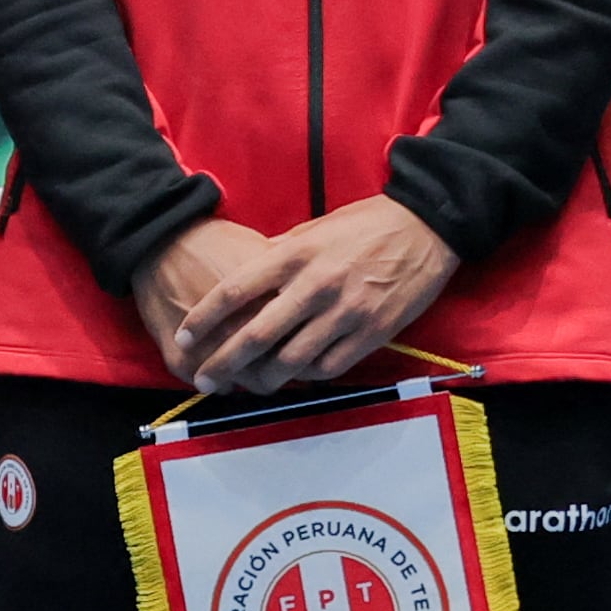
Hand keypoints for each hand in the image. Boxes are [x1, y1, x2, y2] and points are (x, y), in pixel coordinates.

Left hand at [152, 196, 457, 396]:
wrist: (426, 227)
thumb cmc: (363, 225)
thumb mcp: (311, 231)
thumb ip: (276, 257)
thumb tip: (240, 279)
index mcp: (294, 255)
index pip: (234, 291)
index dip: (203, 318)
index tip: (184, 336)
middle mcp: (315, 286)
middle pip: (256, 336)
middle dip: (222, 363)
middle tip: (203, 379)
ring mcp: (345, 313)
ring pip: (291, 361)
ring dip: (263, 379)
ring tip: (247, 385)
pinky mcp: (373, 333)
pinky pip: (329, 367)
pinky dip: (306, 376)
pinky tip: (294, 378)